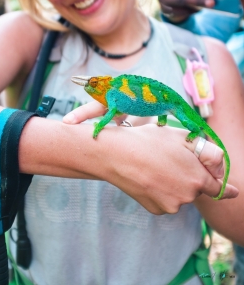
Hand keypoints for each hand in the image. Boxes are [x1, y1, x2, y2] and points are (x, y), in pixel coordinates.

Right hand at [63, 102, 237, 214]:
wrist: (116, 155)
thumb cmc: (149, 141)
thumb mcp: (182, 137)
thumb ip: (207, 152)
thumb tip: (219, 165)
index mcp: (197, 179)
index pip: (220, 188)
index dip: (225, 186)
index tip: (232, 191)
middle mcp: (187, 197)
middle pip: (196, 187)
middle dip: (191, 175)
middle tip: (172, 159)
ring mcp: (170, 205)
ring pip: (180, 194)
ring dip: (175, 183)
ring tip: (156, 165)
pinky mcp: (155, 210)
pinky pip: (166, 200)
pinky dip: (162, 190)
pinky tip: (149, 177)